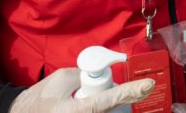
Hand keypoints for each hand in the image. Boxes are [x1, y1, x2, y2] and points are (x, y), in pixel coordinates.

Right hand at [9, 67, 154, 112]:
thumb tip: (103, 76)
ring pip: (107, 112)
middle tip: (110, 91)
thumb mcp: (61, 80)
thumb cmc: (38, 100)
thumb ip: (84, 76)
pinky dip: (102, 107)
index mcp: (76, 111)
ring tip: (90, 96)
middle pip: (113, 110)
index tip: (148, 85)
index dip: (131, 91)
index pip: (109, 100)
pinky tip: (93, 99)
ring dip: (109, 104)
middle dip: (120, 99)